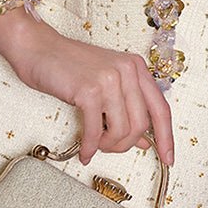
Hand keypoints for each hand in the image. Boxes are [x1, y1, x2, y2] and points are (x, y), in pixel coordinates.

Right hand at [0, 7, 173, 167]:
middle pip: (141, 124)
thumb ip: (127, 109)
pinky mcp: (89, 91)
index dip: (166, 137)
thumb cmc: (69, 67)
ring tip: (96, 145)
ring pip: (122, 130)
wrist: (38, 48)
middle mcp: (128, 70)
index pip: (161, 108)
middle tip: (109, 148)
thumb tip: (144, 141)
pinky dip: (91, 147)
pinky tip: (85, 151)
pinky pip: (97, 131)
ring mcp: (109, 79)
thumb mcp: (106, 85)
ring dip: (108, 146)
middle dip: (125, 144)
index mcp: (137, 67)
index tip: (168, 158)